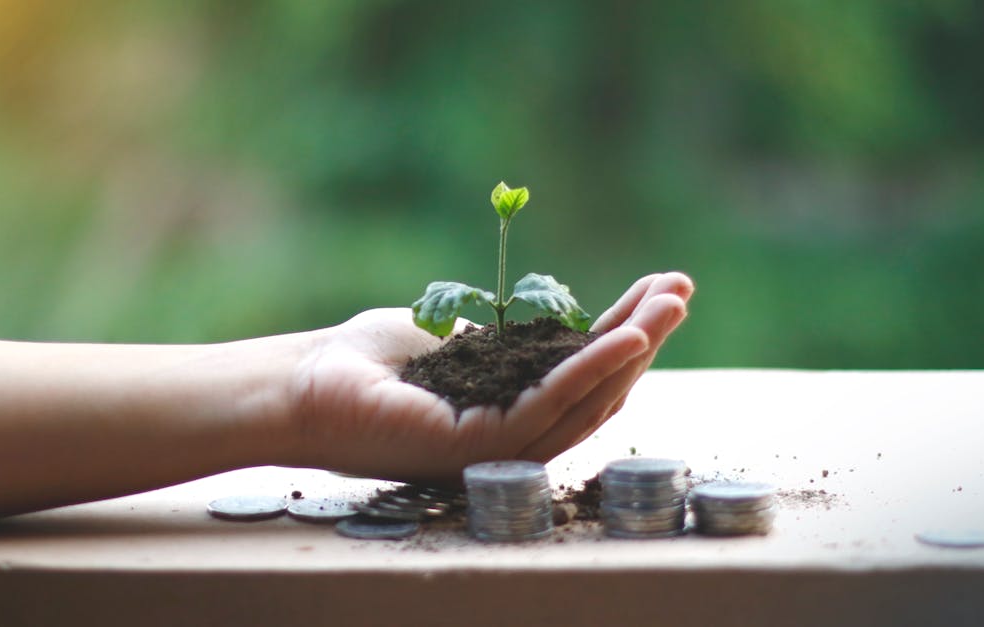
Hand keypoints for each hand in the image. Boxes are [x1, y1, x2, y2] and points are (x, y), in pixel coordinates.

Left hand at [286, 272, 693, 483]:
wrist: (300, 382)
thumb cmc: (365, 359)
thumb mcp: (457, 337)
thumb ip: (509, 339)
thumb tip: (558, 319)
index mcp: (508, 409)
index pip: (580, 374)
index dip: (623, 331)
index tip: (659, 287)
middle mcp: (512, 435)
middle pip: (596, 390)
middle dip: (643, 337)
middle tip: (683, 289)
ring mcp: (498, 448)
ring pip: (586, 401)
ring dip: (633, 350)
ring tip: (671, 304)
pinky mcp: (479, 448)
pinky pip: (550, 407)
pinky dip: (592, 370)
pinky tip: (628, 338)